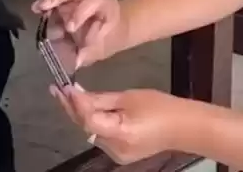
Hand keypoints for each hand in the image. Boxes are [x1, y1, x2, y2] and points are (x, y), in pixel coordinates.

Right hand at [32, 0, 127, 66]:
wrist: (118, 26)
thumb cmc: (111, 37)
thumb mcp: (104, 46)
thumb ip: (89, 52)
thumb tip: (74, 61)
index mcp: (106, 5)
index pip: (92, 3)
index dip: (79, 14)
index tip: (69, 27)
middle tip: (44, 7)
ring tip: (36, 8)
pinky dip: (47, 0)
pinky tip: (37, 9)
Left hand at [52, 86, 191, 164]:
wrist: (184, 127)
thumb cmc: (160, 107)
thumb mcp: (129, 97)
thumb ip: (100, 99)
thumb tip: (77, 94)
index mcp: (119, 134)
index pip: (87, 119)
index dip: (74, 103)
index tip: (62, 86)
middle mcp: (115, 149)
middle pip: (86, 127)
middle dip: (72, 108)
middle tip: (58, 89)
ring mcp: (117, 155)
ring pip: (91, 132)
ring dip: (82, 114)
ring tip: (71, 95)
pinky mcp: (120, 155)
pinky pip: (101, 136)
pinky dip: (94, 122)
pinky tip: (90, 109)